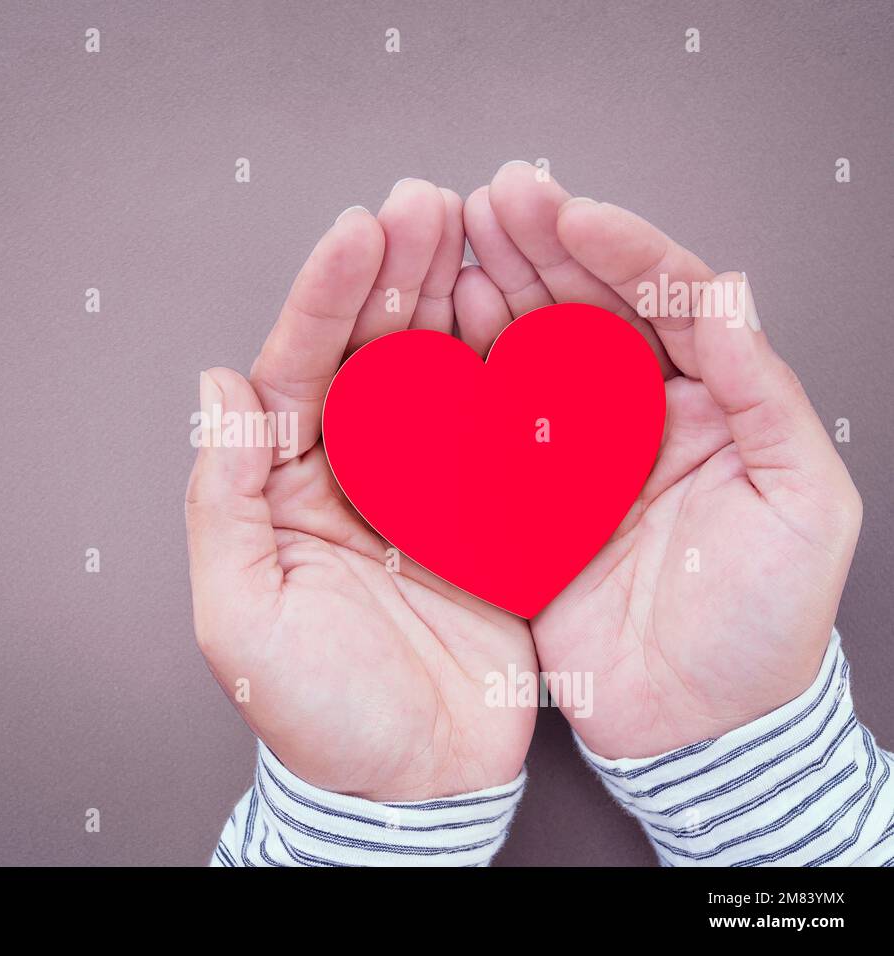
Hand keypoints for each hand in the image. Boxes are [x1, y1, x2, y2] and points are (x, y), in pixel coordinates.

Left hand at [186, 179, 535, 800]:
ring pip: (434, 372)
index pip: (299, 369)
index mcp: (281, 490)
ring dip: (451, 298)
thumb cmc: (315, 717)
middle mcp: (348, 476)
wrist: (409, 792)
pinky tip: (525, 312)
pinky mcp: (484, 515)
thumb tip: (215, 384)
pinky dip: (510, 367)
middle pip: (369, 352)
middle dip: (394, 274)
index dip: (327, 297)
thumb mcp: (241, 617)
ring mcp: (420, 490)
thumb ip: (221, 499)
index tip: (358, 230)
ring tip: (475, 226)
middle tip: (427, 202)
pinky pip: (495, 426)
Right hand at [458, 162, 862, 758]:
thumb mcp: (803, 504)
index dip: (619, 250)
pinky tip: (435, 334)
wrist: (698, 727)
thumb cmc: (767, 626)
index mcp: (710, 406)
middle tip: (496, 197)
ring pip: (528, 355)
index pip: (665, 302)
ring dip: (494, 293)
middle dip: (542, 248)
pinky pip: (485, 429)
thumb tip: (729, 292)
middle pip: (586, 311)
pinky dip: (459, 378)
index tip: (571, 211)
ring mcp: (572, 456)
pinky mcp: (521, 503)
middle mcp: (636, 419)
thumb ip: (766, 393)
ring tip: (453, 240)